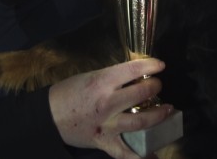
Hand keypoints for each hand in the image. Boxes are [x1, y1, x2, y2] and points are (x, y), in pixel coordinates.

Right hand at [49, 58, 173, 157]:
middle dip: (155, 87)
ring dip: (158, 115)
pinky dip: (141, 156)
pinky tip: (154, 155)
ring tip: (167, 110)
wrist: (49, 116)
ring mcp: (107, 124)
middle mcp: (107, 102)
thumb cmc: (69, 92)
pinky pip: (126, 152)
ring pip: (141, 121)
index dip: (151, 65)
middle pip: (142, 93)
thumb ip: (112, 78)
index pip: (133, 69)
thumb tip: (135, 77)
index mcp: (102, 81)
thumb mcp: (91, 77)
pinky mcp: (104, 142)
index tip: (161, 65)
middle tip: (157, 86)